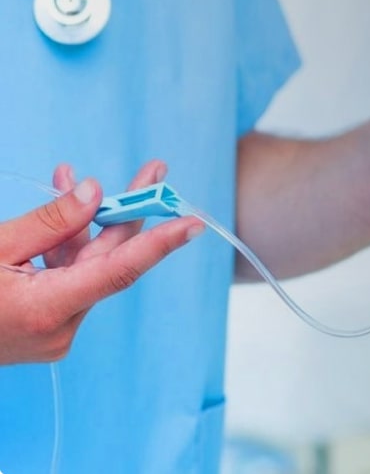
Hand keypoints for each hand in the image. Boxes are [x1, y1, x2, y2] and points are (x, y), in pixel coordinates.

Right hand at [0, 161, 202, 363]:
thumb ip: (49, 221)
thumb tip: (93, 192)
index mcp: (47, 310)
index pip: (120, 271)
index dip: (160, 243)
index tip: (193, 222)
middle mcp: (60, 326)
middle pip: (108, 259)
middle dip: (127, 211)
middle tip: (154, 171)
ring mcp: (54, 329)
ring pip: (85, 264)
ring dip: (84, 221)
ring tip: (73, 177)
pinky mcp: (45, 324)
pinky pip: (66, 275)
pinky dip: (63, 243)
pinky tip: (59, 205)